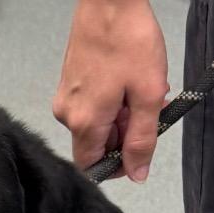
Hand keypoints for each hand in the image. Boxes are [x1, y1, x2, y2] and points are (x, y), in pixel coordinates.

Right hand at [53, 0, 169, 180]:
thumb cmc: (129, 38)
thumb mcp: (147, 95)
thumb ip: (143, 140)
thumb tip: (137, 174)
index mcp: (85, 123)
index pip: (92, 167)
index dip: (115, 167)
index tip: (136, 152)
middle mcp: (68, 115)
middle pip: (95, 146)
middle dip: (123, 137)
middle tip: (146, 113)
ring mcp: (65, 98)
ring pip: (94, 126)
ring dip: (119, 119)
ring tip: (140, 92)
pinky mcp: (68, 84)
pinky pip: (90, 108)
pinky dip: (111, 104)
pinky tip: (127, 83)